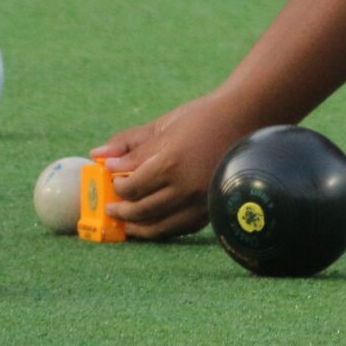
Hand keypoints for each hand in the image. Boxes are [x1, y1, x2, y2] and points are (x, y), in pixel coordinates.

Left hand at [91, 92, 258, 239]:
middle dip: (121, 211)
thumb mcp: (163, 125)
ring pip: (160, 227)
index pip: (131, 187)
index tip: (110, 179)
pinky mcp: (212, 210)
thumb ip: (130, 143)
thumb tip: (98, 155)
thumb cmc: (204, 117)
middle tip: (111, 207)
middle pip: (142, 210)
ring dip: (139, 227)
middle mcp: (185, 187)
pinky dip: (163, 228)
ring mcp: (201, 202)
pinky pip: (181, 228)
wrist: (247, 119)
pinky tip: (154, 222)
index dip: (116, 186)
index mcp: (169, 162)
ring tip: (127, 222)